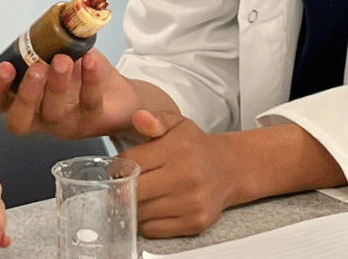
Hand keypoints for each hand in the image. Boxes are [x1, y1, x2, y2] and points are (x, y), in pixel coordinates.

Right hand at [0, 50, 142, 139]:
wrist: (117, 93)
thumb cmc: (80, 74)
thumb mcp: (60, 53)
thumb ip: (50, 40)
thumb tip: (58, 12)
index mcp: (23, 99)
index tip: (5, 67)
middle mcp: (38, 117)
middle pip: (18, 120)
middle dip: (25, 93)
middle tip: (36, 68)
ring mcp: (63, 125)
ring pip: (53, 113)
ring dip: (57, 84)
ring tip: (64, 59)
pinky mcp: (91, 123)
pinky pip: (89, 103)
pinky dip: (90, 80)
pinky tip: (91, 60)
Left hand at [120, 110, 241, 238]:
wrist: (228, 169)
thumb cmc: (196, 147)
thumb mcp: (176, 124)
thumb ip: (155, 119)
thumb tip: (138, 118)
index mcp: (178, 148)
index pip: (130, 161)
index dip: (119, 166)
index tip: (120, 168)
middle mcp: (187, 176)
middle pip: (133, 191)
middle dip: (122, 189)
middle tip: (125, 184)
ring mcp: (192, 202)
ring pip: (140, 213)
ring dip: (134, 206)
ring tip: (142, 195)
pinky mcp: (194, 223)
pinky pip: (152, 230)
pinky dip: (147, 221)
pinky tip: (155, 207)